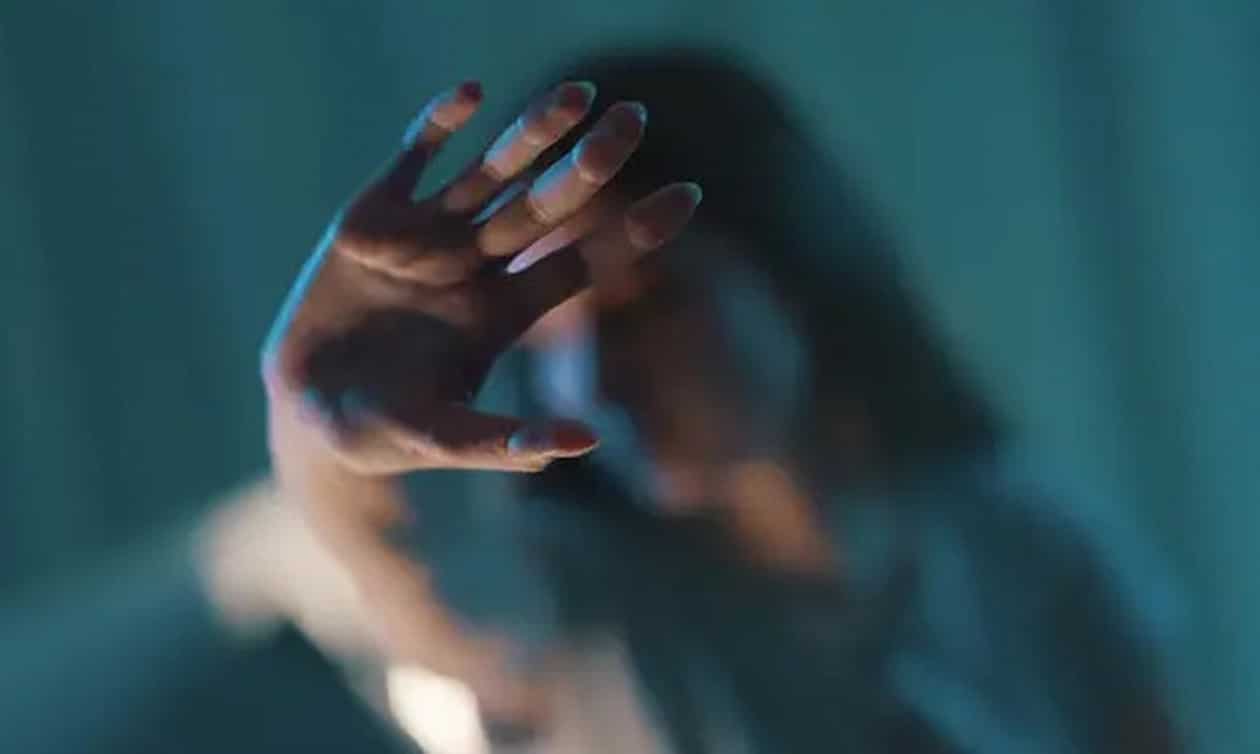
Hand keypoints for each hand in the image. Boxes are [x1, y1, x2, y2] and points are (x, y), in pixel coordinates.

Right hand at [263, 80, 700, 474]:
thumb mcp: (443, 439)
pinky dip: (437, 126)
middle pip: (545, 207)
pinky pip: (412, 160)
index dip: (631, 232)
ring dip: (530, 133)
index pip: (581, 263)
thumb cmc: (382, 433)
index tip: (688, 196)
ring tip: (577, 95)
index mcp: (505, 313)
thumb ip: (505, 441)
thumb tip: (586, 442)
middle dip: (588, 166)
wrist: (307, 413)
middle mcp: (476, 266)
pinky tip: (470, 95)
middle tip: (636, 120)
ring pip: (489, 174)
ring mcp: (425, 237)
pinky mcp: (370, 216)